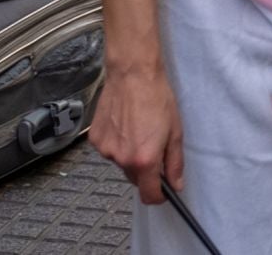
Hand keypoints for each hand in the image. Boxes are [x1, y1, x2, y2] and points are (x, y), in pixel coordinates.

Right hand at [90, 62, 181, 205]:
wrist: (132, 75)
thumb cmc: (156, 98)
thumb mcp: (175, 132)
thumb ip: (174, 163)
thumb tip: (176, 184)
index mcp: (144, 159)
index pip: (148, 195)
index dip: (158, 196)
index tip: (163, 191)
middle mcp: (122, 159)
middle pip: (135, 178)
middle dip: (146, 169)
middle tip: (154, 144)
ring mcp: (106, 150)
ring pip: (122, 163)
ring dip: (130, 154)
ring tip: (138, 128)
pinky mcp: (96, 140)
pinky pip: (110, 150)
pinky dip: (118, 143)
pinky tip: (124, 124)